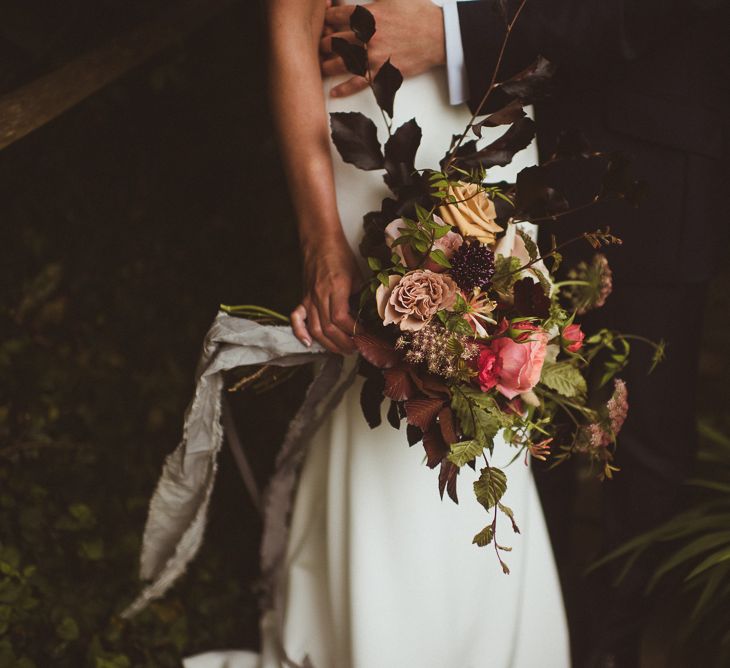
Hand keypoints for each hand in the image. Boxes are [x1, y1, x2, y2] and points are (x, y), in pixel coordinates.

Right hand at [291, 235, 361, 354]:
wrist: (320, 241)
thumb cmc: (341, 256)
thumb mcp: (358, 275)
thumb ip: (362, 295)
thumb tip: (372, 315)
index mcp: (336, 288)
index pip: (342, 318)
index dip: (354, 331)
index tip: (365, 336)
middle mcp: (320, 295)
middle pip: (329, 328)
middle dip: (344, 343)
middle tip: (357, 349)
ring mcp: (309, 298)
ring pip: (315, 329)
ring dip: (329, 344)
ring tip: (342, 350)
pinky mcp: (303, 298)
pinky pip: (296, 318)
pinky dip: (300, 333)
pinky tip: (309, 344)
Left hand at [320, 0, 445, 97]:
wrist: (438, 35)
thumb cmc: (418, 13)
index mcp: (367, 15)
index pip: (335, 16)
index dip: (325, 20)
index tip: (322, 24)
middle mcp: (366, 36)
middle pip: (333, 41)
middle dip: (322, 44)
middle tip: (317, 47)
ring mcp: (372, 56)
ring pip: (341, 63)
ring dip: (327, 66)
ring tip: (320, 67)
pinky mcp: (381, 73)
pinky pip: (358, 83)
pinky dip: (344, 89)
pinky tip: (334, 91)